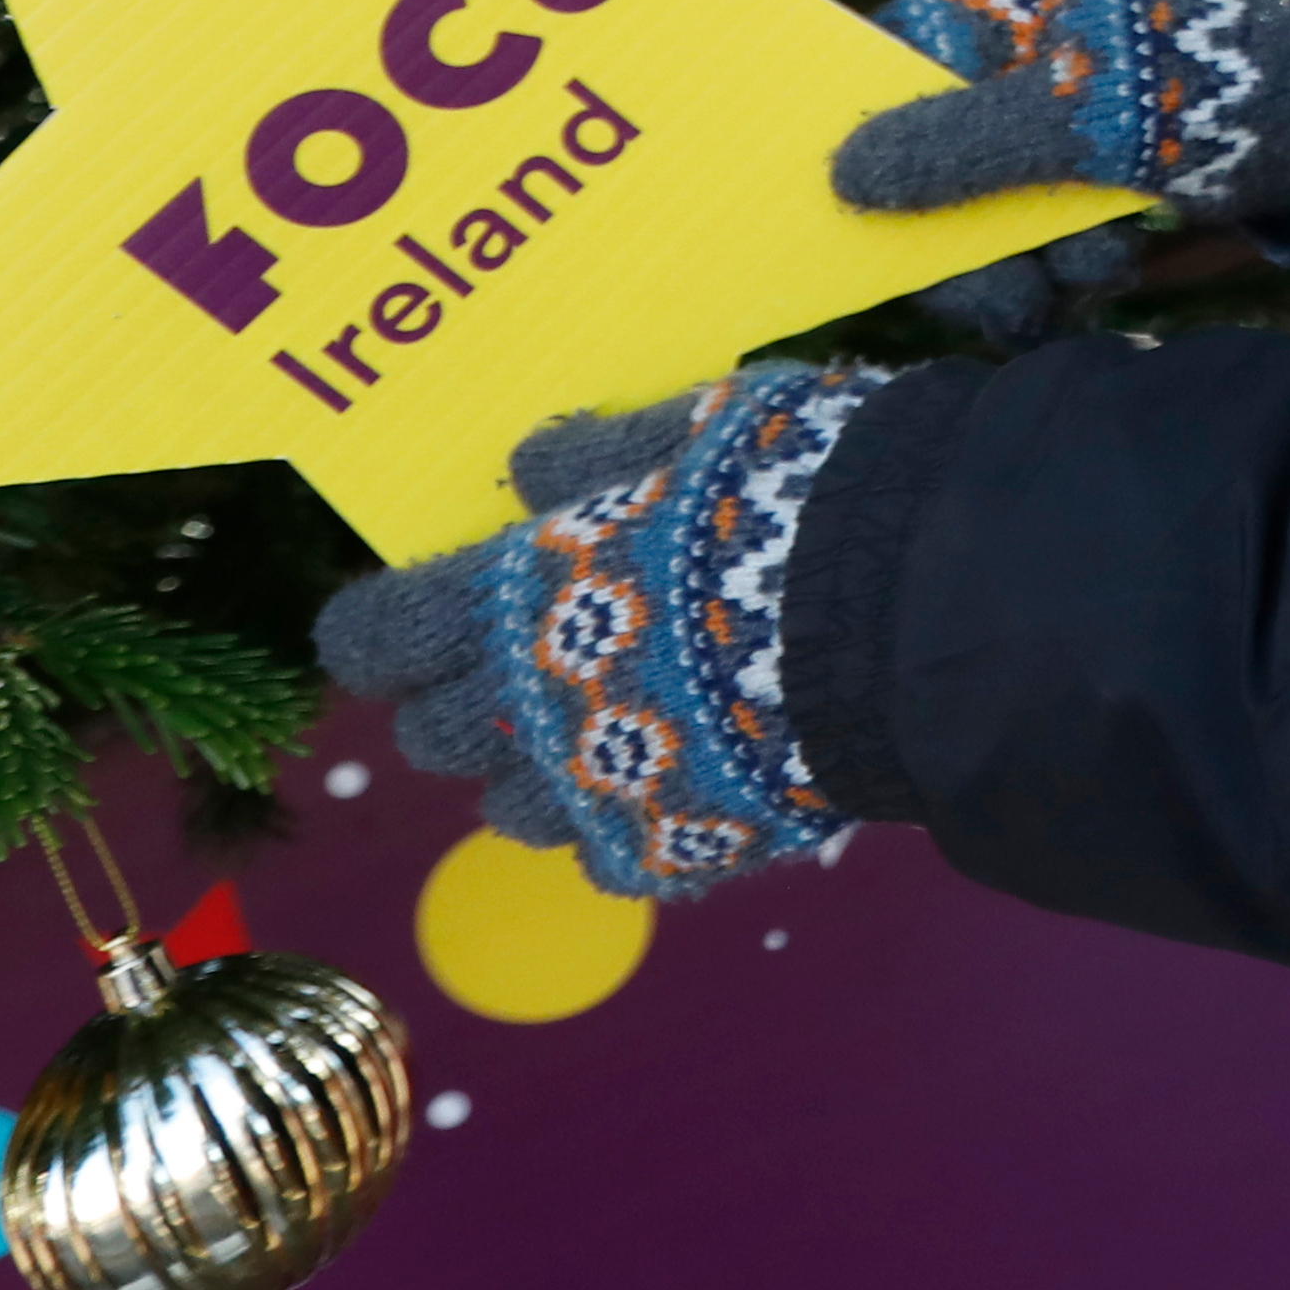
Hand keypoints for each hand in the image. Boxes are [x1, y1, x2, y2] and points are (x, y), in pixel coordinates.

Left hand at [308, 369, 881, 903]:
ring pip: (509, 811)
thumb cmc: (792, 496)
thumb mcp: (698, 433)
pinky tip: (679, 776)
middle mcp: (532, 707)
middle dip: (459, 705)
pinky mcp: (670, 848)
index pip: (380, 635)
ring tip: (605, 728)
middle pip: (434, 736)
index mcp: (517, 597)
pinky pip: (611, 857)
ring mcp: (597, 790)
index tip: (394, 626)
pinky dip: (628, 824)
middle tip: (513, 670)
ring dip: (537, 772)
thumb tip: (529, 469)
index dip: (377, 633)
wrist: (911, 611)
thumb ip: (603, 452)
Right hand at [836, 0, 1289, 337]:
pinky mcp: (1100, 175)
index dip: (870, 155)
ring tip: (1103, 267)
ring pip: (987, 218)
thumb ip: (960, 148)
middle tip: (1018, 301)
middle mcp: (1014, 58)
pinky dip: (1066, 272)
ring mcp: (1059, 120)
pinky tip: (1109, 281)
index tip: (871, 238)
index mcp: (995, 4)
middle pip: (929, 170)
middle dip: (975, 244)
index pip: (884, 74)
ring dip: (1032, 266)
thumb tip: (844, 175)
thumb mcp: (1081, 118)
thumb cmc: (1218, 85)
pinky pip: (1040, 240)